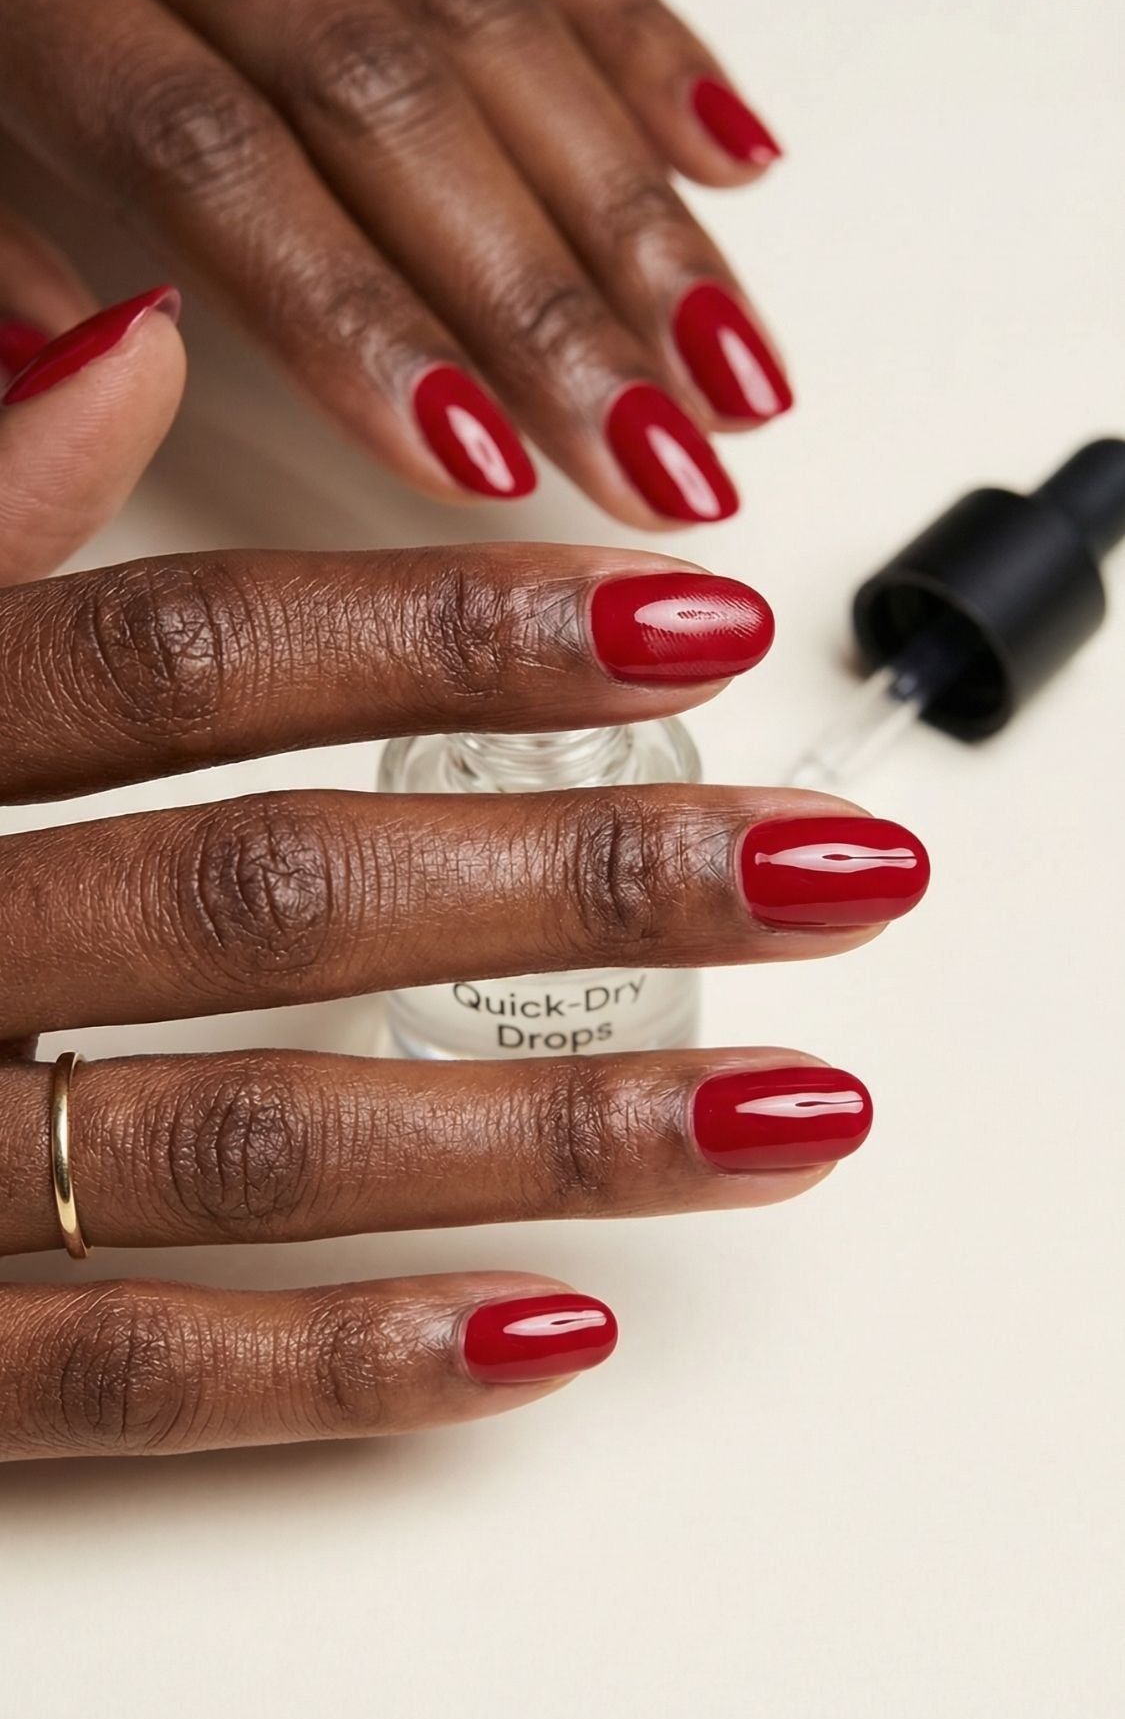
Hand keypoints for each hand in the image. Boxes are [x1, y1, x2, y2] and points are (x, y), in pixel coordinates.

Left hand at [0, 0, 790, 525]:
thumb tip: (111, 367)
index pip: (213, 150)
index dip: (357, 317)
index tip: (473, 463)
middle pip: (395, 98)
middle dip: (547, 301)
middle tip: (660, 456)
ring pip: (497, 11)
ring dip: (635, 208)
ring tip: (732, 366)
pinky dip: (644, 39)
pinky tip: (730, 157)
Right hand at [0, 532, 927, 1459]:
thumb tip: (121, 343)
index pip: (193, 659)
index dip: (455, 632)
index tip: (688, 618)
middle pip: (278, 896)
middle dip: (581, 876)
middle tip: (833, 865)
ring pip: (250, 1144)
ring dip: (543, 1134)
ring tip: (786, 1112)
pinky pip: (124, 1376)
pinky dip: (340, 1367)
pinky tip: (552, 1329)